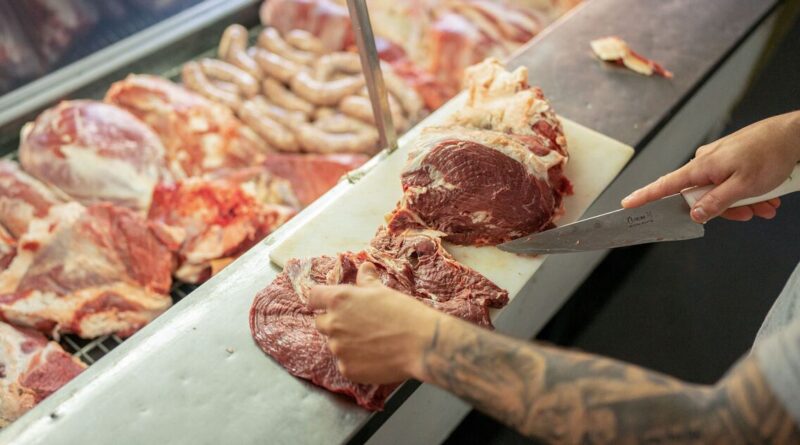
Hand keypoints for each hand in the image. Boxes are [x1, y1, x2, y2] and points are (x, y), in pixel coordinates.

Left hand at [308, 262, 439, 383]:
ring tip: (371, 342)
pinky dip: (355, 361)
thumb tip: (364, 267)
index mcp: (340, 300)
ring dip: (345, 342)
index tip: (321, 303)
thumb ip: (367, 280)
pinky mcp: (347, 369)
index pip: (314, 297)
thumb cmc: (404, 313)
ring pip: (334, 344)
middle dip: (333, 322)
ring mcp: (338, 349)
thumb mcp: (383, 291)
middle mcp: (333, 324)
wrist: (421, 344)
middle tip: (356, 324)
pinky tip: (374, 356)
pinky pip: (344, 363)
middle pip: (320, 323)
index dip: (318, 300)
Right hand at [621, 112, 799, 221]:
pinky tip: (766, 196)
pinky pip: (732, 183)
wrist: (793, 135)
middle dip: (726, 208)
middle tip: (749, 212)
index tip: (628, 203)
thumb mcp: (743, 186)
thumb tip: (695, 214)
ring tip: (765, 204)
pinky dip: (748, 192)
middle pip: (700, 196)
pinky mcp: (731, 160)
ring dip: (743, 202)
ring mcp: (718, 161)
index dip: (645, 196)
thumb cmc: (770, 153)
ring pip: (720, 192)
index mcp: (702, 167)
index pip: (666, 185)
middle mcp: (705, 163)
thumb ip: (716, 203)